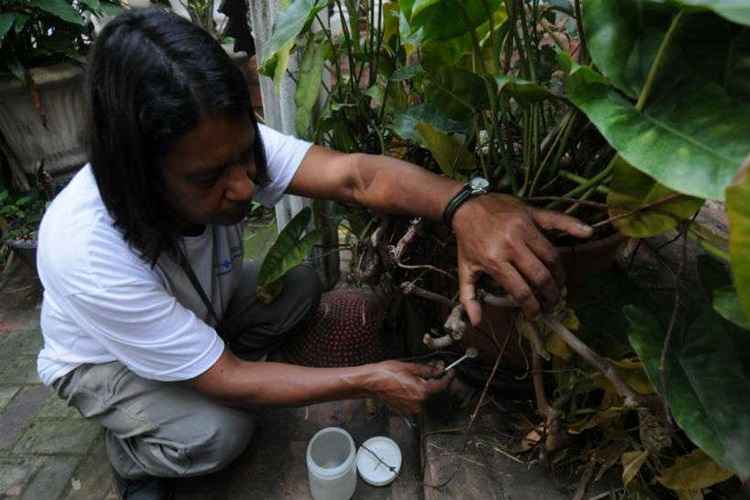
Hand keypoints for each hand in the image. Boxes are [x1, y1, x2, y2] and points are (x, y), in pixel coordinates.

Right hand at [366, 360, 453, 415]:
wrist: (371, 382)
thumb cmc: (386, 373)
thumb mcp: (409, 367)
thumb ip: (427, 369)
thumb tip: (438, 369)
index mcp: (421, 392)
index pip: (441, 385)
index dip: (447, 377)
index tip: (450, 372)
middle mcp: (418, 403)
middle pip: (432, 391)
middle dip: (432, 381)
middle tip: (429, 370)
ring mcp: (411, 408)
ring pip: (423, 396)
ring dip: (422, 388)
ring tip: (411, 378)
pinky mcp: (404, 410)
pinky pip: (415, 401)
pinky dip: (414, 394)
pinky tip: (406, 386)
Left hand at [452, 193, 591, 323]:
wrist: (465, 206)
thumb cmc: (467, 240)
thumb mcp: (464, 269)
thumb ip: (468, 296)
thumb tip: (476, 322)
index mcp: (494, 260)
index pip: (521, 290)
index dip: (532, 307)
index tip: (535, 313)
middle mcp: (511, 244)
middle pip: (540, 276)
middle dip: (550, 295)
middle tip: (553, 303)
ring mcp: (523, 228)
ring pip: (551, 256)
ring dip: (559, 274)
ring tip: (559, 286)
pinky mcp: (531, 213)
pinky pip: (556, 220)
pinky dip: (573, 225)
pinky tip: (587, 233)